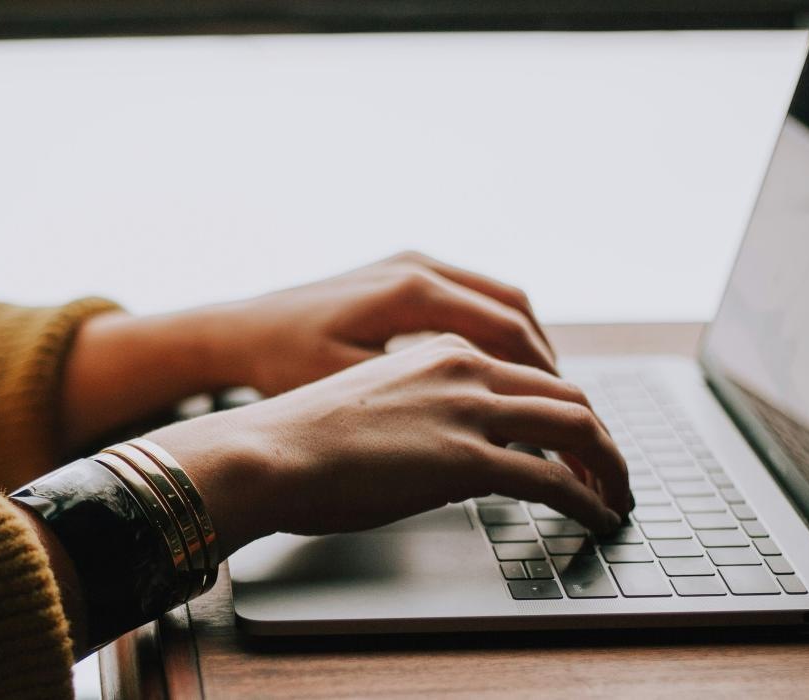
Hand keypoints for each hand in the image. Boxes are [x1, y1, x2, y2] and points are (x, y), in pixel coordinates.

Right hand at [145, 335, 630, 554]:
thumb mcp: (372, 401)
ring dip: (609, 466)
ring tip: (617, 497)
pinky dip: (588, 499)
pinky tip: (596, 517)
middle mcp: (464, 366)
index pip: (530, 370)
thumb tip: (445, 450)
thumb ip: (421, 408)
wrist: (265, 451)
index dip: (565, 408)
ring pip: (577, 427)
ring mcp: (468, 410)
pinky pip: (554, 479)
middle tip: (612, 471)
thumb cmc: (299, 437)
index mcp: (440, 348)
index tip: (576, 440)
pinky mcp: (467, 459)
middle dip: (601, 437)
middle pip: (567, 393)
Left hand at [202, 251, 556, 396]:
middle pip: (516, 311)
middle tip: (572, 415)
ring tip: (547, 397)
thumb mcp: (352, 392)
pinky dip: (498, 333)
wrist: (237, 332)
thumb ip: (423, 406)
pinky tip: (501, 373)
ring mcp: (411, 264)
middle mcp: (419, 267)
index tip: (568, 421)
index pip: (509, 333)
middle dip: (548, 366)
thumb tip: (492, 435)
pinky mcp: (401, 273)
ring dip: (528, 347)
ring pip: (499, 301)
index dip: (545, 382)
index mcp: (412, 292)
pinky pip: (472, 298)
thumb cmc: (282, 366)